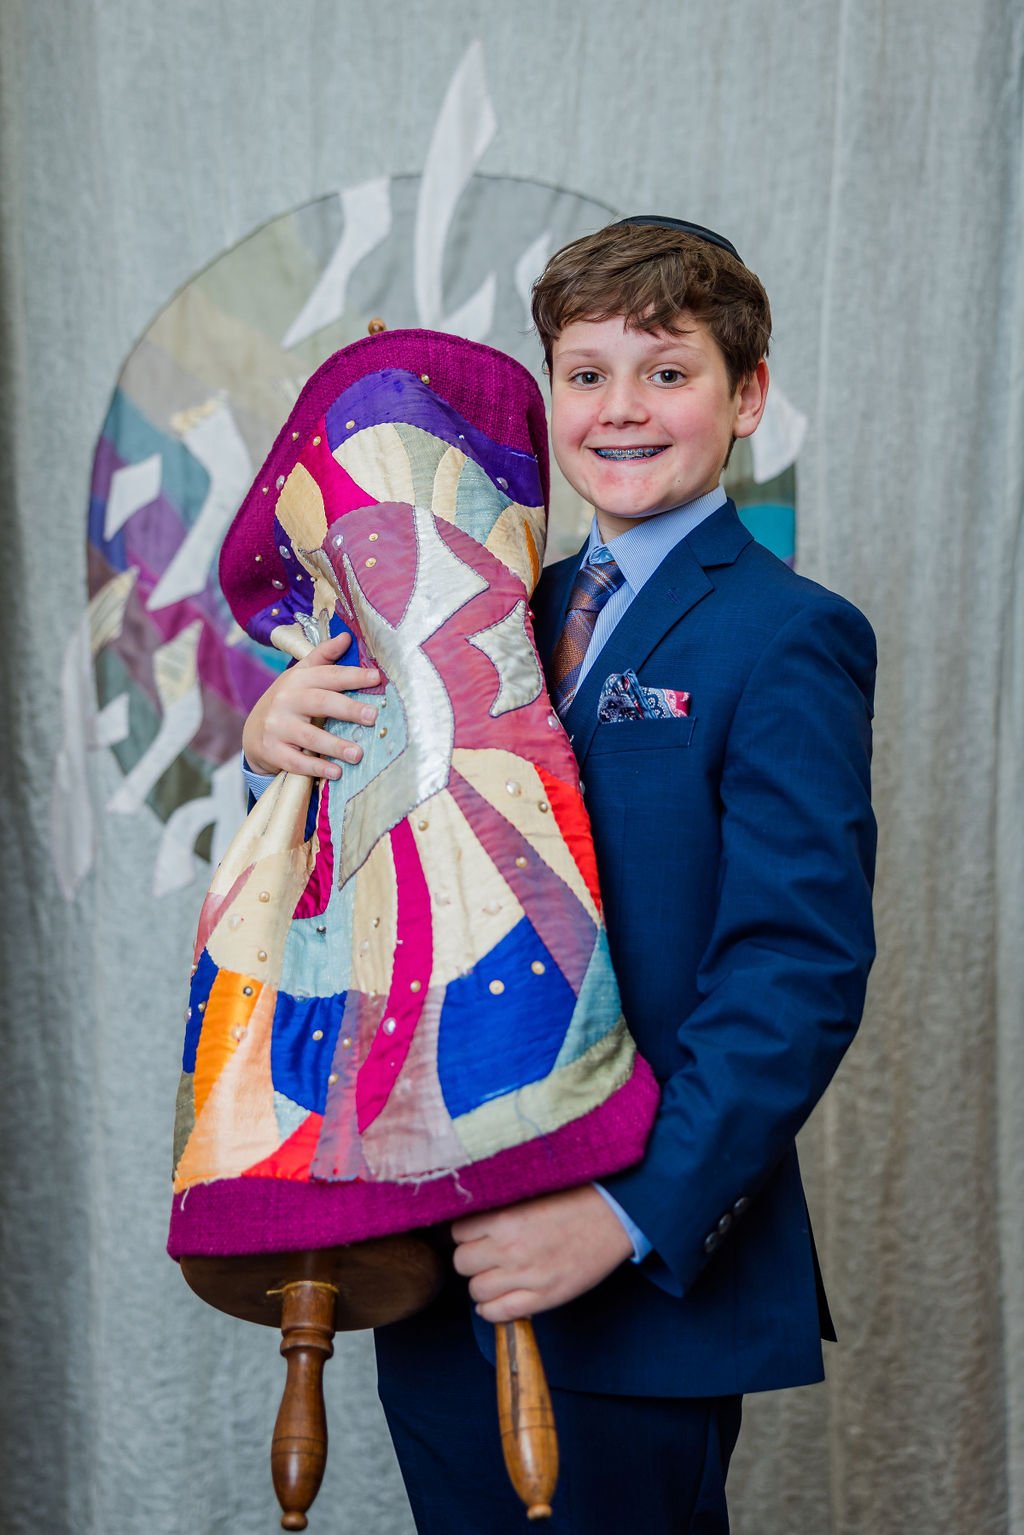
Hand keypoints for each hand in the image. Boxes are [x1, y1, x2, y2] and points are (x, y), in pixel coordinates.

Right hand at [241, 632, 380, 777]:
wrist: (253, 733)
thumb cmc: (287, 702)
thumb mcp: (300, 677)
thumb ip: (322, 658)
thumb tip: (346, 637)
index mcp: (297, 680)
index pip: (328, 676)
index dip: (352, 675)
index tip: (376, 677)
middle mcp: (286, 701)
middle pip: (320, 702)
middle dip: (347, 708)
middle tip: (372, 716)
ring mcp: (277, 727)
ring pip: (309, 736)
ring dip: (335, 745)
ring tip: (358, 754)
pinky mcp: (272, 751)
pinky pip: (296, 761)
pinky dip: (316, 767)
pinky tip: (336, 773)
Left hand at [451, 1186, 633, 1322]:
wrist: (615, 1215)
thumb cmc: (576, 1198)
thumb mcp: (532, 1193)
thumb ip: (501, 1207)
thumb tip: (473, 1219)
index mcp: (506, 1218)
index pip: (458, 1232)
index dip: (467, 1234)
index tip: (477, 1234)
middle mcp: (510, 1248)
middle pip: (462, 1262)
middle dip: (470, 1259)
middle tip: (485, 1255)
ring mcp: (527, 1276)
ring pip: (476, 1291)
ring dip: (481, 1285)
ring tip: (494, 1277)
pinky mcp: (544, 1297)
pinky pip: (500, 1313)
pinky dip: (491, 1311)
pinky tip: (496, 1302)